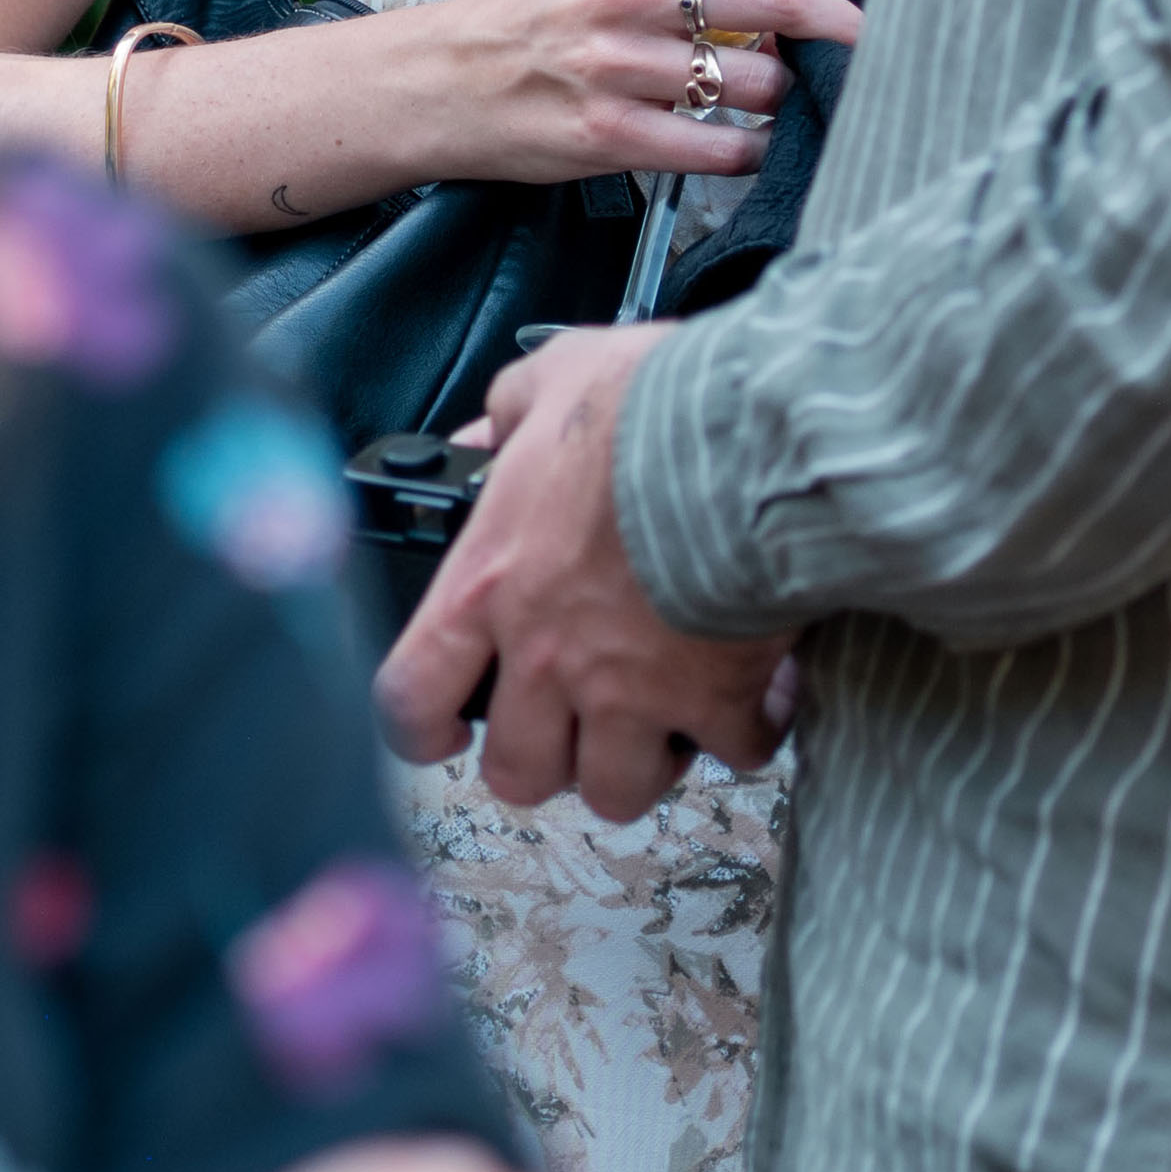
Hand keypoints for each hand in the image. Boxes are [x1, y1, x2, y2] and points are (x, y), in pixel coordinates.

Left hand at [373, 322, 790, 811]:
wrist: (751, 437)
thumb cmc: (648, 408)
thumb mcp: (552, 380)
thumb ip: (509, 414)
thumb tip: (488, 435)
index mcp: (489, 586)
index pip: (410, 699)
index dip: (422, 730)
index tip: (446, 729)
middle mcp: (547, 656)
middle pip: (519, 772)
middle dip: (548, 760)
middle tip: (577, 723)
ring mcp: (632, 690)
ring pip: (617, 791)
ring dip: (641, 764)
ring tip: (664, 722)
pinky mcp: (718, 699)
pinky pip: (733, 754)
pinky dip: (748, 731)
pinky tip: (760, 691)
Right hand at [425, 0, 858, 188]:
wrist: (444, 80)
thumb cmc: (539, 18)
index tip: (826, 3)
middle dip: (839, 31)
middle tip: (856, 52)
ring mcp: (619, 65)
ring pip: (759, 83)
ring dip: (783, 100)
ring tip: (769, 103)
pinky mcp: (610, 135)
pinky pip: (720, 149)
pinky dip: (750, 154)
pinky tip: (746, 148)